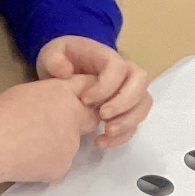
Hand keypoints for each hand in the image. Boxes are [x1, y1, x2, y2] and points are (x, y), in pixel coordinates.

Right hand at [0, 76, 98, 186]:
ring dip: (57, 146)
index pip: (89, 91)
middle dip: (77, 123)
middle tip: (51, 128)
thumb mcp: (28, 92)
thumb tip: (55, 104)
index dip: (81, 98)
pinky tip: (27, 161)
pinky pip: (58, 164)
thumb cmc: (1, 114)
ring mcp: (71, 146)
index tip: (73, 103)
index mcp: (64, 94)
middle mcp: (74, 119)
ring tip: (29, 146)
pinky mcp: (62, 167)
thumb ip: (51, 96)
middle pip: (89, 121)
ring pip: (70, 146)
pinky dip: (46, 164)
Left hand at [35, 36, 151, 147]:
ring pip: (143, 104)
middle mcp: (124, 72)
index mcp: (107, 57)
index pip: (119, 67)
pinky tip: (101, 142)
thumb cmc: (60, 62)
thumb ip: (54, 59)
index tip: (84, 100)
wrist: (63, 74)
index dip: (106, 85)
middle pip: (140, 82)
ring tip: (106, 132)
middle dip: (124, 102)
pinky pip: (135, 123)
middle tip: (102, 116)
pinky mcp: (126, 110)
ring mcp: (128, 91)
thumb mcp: (51, 54)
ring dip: (128, 121)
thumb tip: (65, 71)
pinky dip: (122, 136)